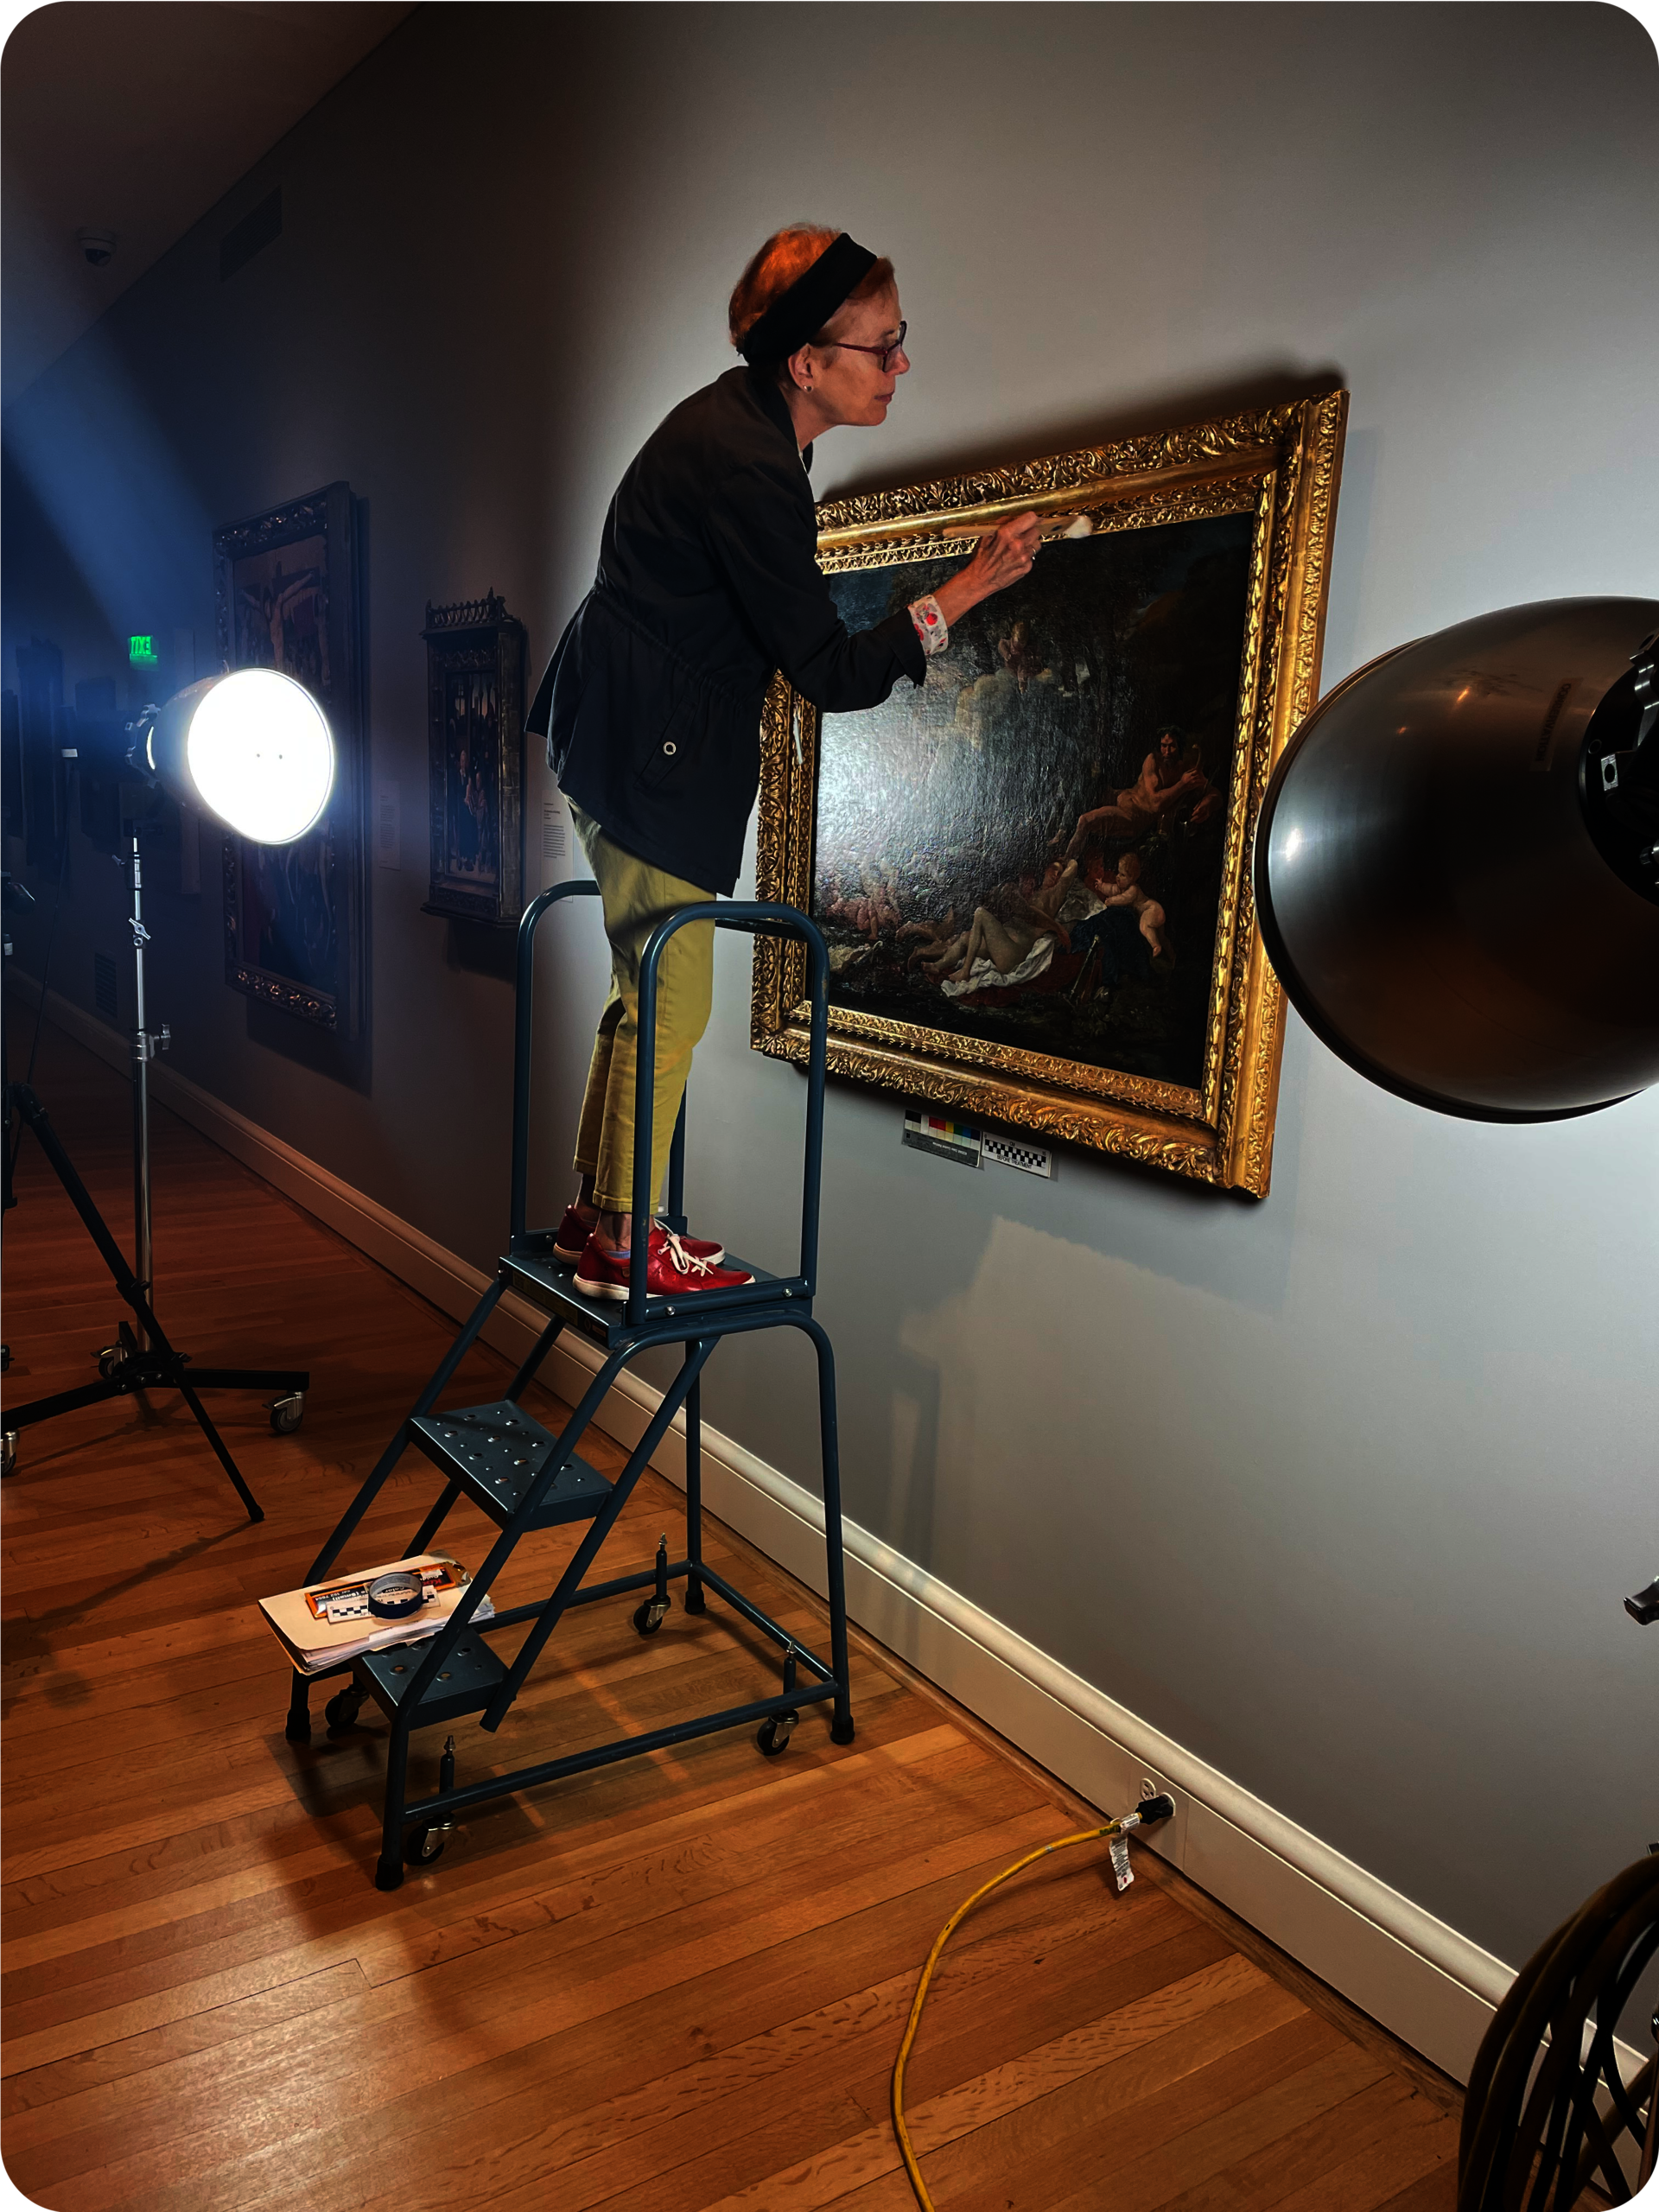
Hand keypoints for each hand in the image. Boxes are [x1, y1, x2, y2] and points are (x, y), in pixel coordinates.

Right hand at [933, 511, 1043, 628]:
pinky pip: (1032, 557)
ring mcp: (1023, 557)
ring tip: (1018, 547)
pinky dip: (1026, 556)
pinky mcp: (1026, 567)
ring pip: (1036, 544)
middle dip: (1030, 531)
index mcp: (1007, 534)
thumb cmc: (981, 559)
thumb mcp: (986, 536)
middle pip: (1036, 530)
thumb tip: (1012, 517)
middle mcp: (1018, 545)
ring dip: (1030, 543)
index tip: (1031, 518)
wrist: (979, 580)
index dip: (1032, 517)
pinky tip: (1016, 557)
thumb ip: (1002, 523)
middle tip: (1023, 534)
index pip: (1031, 518)